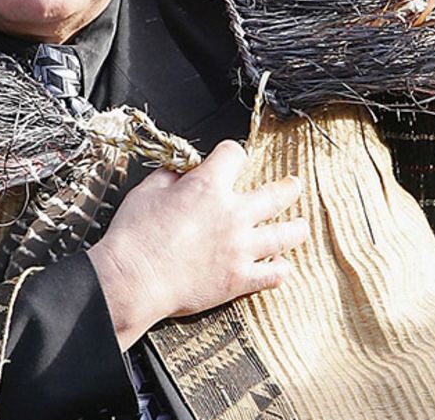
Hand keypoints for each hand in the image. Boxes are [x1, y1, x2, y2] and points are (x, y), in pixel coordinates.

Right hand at [86, 140, 306, 349]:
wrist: (133, 280)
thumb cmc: (134, 237)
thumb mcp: (145, 191)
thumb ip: (169, 177)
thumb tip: (181, 173)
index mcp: (208, 187)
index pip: (234, 155)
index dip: (232, 154)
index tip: (231, 158)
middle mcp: (232, 214)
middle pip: (276, 194)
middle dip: (288, 188)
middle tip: (293, 186)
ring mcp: (240, 248)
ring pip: (285, 235)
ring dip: (296, 228)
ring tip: (300, 226)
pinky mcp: (239, 279)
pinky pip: (274, 274)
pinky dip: (280, 270)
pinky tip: (282, 266)